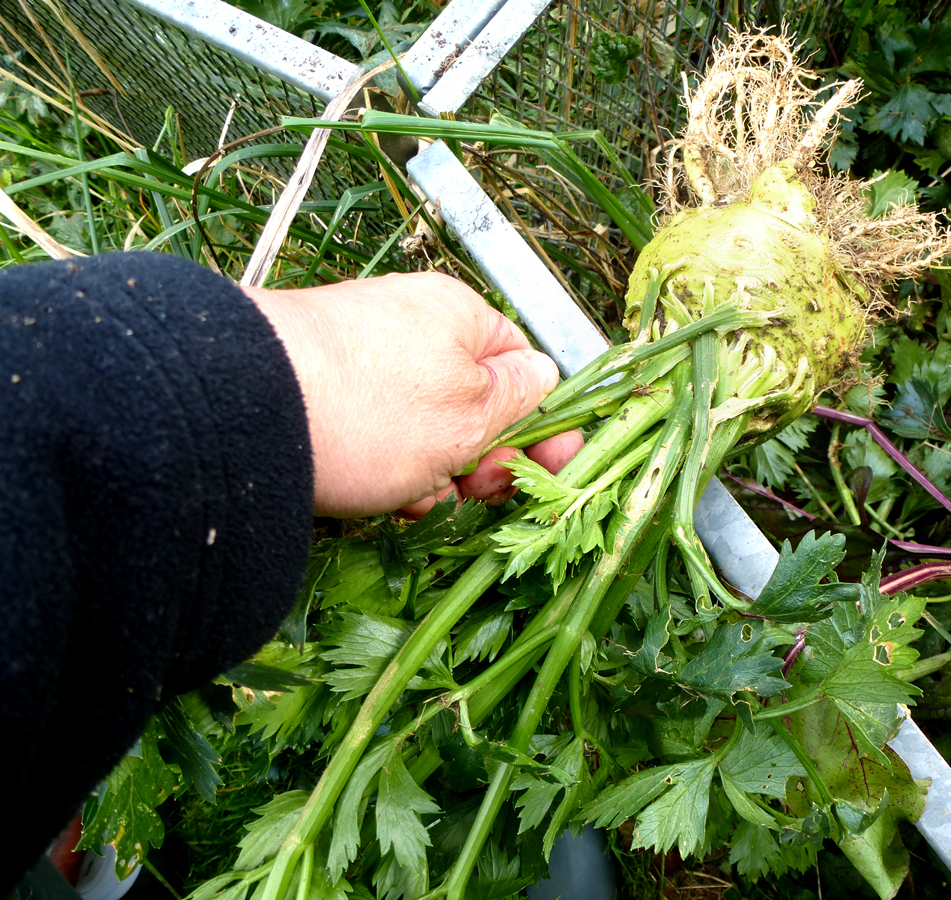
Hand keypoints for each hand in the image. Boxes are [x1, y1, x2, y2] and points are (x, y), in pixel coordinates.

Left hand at [244, 273, 582, 517]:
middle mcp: (410, 328)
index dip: (541, 424)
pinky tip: (375, 495)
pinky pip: (376, 438)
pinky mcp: (321, 395)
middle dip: (482, 459)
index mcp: (459, 317)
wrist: (242, 410)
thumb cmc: (375, 409)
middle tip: (472, 491)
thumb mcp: (472, 410)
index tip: (551, 469)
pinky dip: (385, 469)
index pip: (522, 368)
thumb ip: (520, 395)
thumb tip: (544, 373)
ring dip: (433, 474)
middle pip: (472, 405)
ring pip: (425, 432)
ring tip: (411, 497)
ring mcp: (362, 362)